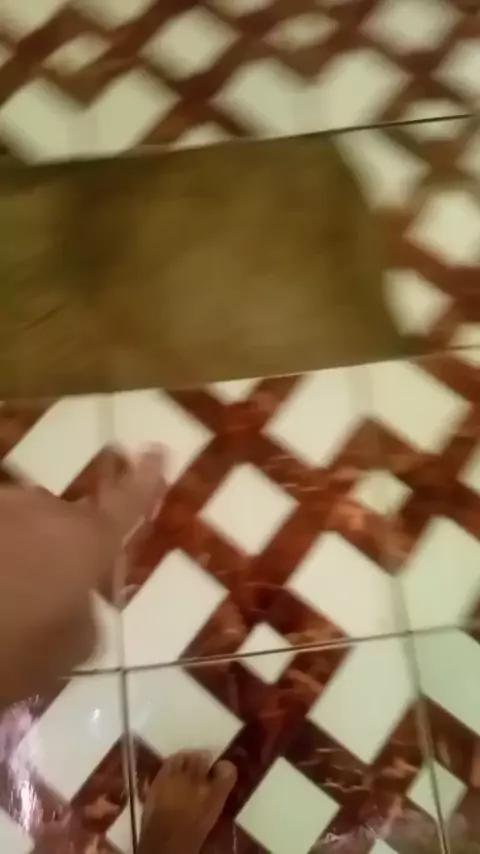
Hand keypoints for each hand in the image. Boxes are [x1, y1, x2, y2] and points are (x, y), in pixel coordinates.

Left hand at [0, 447, 162, 706]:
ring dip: (16, 551)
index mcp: (86, 541)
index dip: (145, 477)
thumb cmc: (12, 649)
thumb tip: (78, 604)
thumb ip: (86, 618)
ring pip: (19, 525)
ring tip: (4, 593)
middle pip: (65, 521)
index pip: (129, 501)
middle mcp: (45, 512)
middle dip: (58, 549)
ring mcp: (0, 508)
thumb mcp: (68, 653)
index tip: (156, 449)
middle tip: (42, 594)